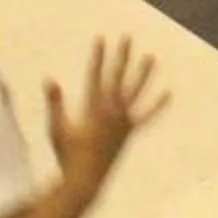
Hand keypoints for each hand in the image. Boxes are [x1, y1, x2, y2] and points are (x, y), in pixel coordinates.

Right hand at [47, 35, 165, 193]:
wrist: (86, 181)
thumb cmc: (67, 156)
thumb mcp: (57, 129)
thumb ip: (55, 103)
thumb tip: (49, 79)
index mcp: (94, 109)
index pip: (96, 75)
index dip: (98, 56)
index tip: (101, 38)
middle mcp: (112, 112)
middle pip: (118, 77)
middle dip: (121, 56)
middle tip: (127, 37)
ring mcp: (123, 122)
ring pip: (135, 92)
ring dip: (143, 74)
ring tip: (151, 57)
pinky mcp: (129, 132)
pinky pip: (145, 116)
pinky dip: (156, 106)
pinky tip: (168, 94)